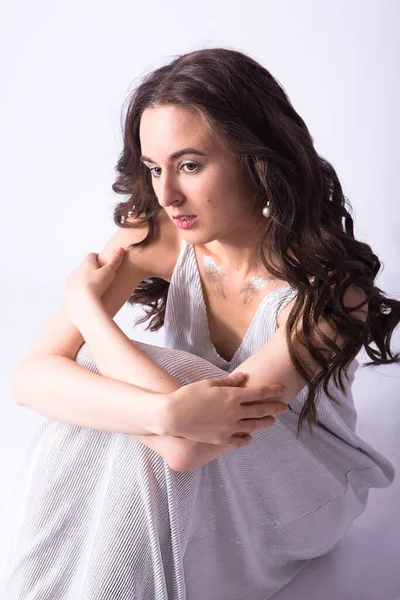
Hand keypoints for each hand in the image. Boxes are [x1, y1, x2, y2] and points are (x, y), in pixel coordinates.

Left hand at [61, 247, 124, 319]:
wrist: (83, 304)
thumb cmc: (97, 286)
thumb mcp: (109, 272)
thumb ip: (115, 260)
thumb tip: (120, 248)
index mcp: (86, 263)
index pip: (92, 255)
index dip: (98, 258)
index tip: (104, 264)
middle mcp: (75, 270)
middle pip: (84, 267)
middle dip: (90, 271)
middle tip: (100, 279)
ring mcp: (69, 282)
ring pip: (77, 279)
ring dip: (83, 282)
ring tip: (93, 291)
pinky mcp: (65, 293)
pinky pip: (71, 290)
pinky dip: (77, 292)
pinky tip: (84, 299)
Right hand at [164, 372, 287, 447]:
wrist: (173, 415)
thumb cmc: (189, 395)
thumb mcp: (209, 383)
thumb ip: (229, 382)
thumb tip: (243, 378)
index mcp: (233, 396)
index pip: (260, 392)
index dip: (274, 390)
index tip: (282, 389)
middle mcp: (235, 412)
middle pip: (261, 410)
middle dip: (275, 407)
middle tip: (284, 406)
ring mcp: (229, 428)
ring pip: (254, 426)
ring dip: (265, 423)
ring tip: (271, 421)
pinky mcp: (221, 439)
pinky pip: (240, 441)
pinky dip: (247, 438)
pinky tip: (250, 436)